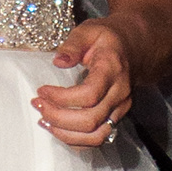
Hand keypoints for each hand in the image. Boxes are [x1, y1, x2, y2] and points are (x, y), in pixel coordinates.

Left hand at [34, 20, 133, 152]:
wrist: (134, 49)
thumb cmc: (108, 39)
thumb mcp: (89, 31)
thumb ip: (73, 44)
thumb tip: (58, 61)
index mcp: (112, 70)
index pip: (89, 94)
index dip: (62, 98)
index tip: (42, 90)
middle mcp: (120, 94)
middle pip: (90, 119)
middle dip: (58, 117)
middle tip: (38, 104)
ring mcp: (120, 109)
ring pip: (95, 136)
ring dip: (65, 133)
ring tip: (43, 120)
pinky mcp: (116, 118)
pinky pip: (97, 139)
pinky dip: (74, 139)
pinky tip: (57, 128)